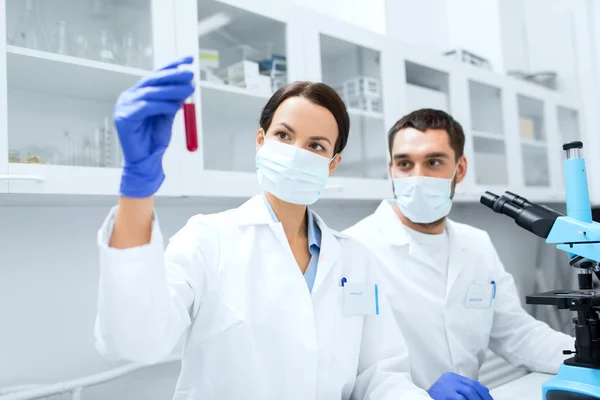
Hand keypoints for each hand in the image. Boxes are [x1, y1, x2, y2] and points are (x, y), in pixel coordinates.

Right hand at [115, 56, 194, 197]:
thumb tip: (187, 85)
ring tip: (189, 88)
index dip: (172, 66)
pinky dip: (162, 105)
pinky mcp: (124, 118)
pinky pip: (146, 107)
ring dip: (172, 90)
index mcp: (138, 93)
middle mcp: (129, 96)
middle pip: (152, 80)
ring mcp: (124, 106)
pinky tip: (175, 106)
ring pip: (150, 93)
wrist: (145, 160)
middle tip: (190, 73)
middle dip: (173, 75)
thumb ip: (173, 100)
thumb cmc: (154, 138)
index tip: (189, 60)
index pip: (156, 75)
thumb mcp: (167, 115)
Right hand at [427, 372, 492, 399]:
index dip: (483, 392)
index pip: (472, 382)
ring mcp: (446, 385)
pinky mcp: (444, 394)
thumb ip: (463, 388)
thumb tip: (484, 391)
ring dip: (477, 399)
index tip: (489, 399)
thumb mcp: (451, 390)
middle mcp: (449, 379)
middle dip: (482, 396)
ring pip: (468, 391)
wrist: (420, 398)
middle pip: (472, 386)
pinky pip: (460, 398)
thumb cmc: (438, 397)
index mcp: (451, 377)